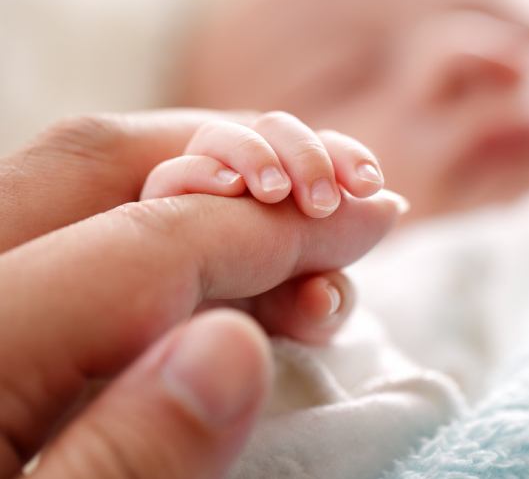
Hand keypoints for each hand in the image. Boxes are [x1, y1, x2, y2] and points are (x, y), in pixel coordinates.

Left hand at [0, 111, 402, 478]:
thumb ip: (123, 466)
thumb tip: (230, 351)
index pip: (141, 243)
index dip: (272, 228)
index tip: (375, 218)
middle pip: (97, 162)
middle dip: (242, 163)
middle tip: (342, 202)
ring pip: (82, 184)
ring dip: (212, 193)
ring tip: (301, 257)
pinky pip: (71, 231)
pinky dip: (167, 229)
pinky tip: (231, 277)